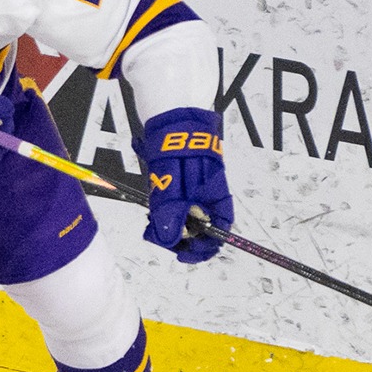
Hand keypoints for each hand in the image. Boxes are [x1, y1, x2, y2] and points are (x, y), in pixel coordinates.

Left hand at [134, 108, 231, 263]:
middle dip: (177, 235)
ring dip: (168, 221)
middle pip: (198, 230)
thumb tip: (168, 239)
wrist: (174, 117)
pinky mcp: (183, 182)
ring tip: (154, 214)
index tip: (181, 255)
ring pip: (184, 217)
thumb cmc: (181, 148)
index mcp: (217, 200)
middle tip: (157, 230)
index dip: (201, 250)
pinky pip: (175, 203)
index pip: (218, 236)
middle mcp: (209, 198)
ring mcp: (196, 190)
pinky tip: (155, 200)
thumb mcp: (174, 185)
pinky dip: (165, 207)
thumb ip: (171, 213)